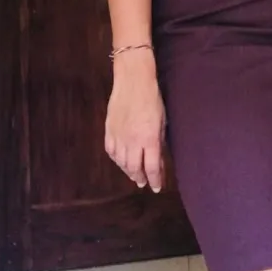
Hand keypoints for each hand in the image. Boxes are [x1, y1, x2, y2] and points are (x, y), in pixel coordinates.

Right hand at [105, 54, 165, 191]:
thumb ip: (159, 142)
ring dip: (128, 171)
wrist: (133, 82)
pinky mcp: (108, 130)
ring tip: (133, 175)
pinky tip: (120, 162)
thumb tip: (159, 159)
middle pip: (134, 168)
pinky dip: (116, 160)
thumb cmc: (153, 99)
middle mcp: (132, 141)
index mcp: (149, 139)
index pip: (152, 167)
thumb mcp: (162, 121)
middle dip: (140, 178)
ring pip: (121, 162)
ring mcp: (118, 136)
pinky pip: (111, 151)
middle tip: (143, 183)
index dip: (155, 180)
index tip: (156, 188)